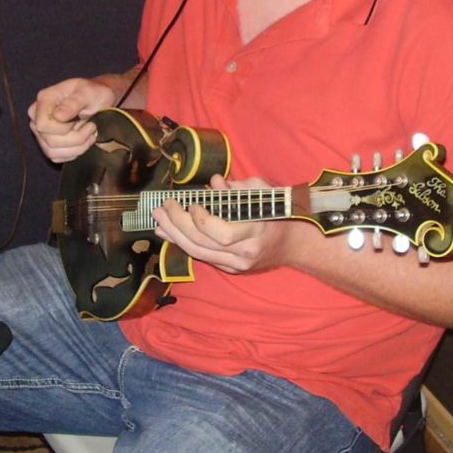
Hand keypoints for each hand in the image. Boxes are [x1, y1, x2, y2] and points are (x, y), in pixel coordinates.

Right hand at [27, 77, 114, 162]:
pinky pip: (57, 157)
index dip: (63, 128)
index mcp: (44, 99)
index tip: (79, 119)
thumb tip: (58, 116)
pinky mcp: (48, 144)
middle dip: (76, 138)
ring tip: (90, 134)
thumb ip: (73, 103)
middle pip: (50, 140)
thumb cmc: (93, 94)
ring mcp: (41, 131)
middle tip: (91, 126)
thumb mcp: (88, 93)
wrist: (99, 101)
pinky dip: (74, 152)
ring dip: (77, 147)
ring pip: (52, 152)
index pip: (43, 124)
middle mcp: (37, 116)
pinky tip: (84, 141)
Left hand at [152, 175, 292, 273]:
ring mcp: (236, 265)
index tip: (192, 203)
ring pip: (198, 253)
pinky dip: (183, 243)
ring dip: (174, 235)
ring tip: (158, 220)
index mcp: (256, 232)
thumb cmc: (278, 212)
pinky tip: (169, 233)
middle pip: (203, 244)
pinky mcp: (230, 269)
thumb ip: (237, 188)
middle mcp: (245, 254)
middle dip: (178, 224)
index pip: (222, 234)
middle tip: (163, 207)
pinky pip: (202, 257)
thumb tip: (214, 182)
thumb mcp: (262, 192)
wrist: (294, 244)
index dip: (202, 220)